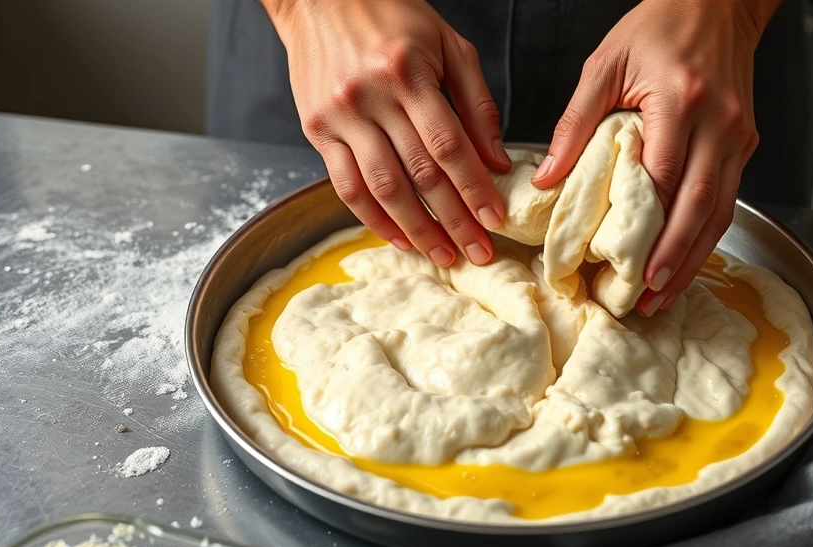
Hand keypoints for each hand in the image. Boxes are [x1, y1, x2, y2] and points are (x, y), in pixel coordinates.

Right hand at [263, 0, 511, 265]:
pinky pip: (346, 186)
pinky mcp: (316, 130)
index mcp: (408, 73)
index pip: (448, 145)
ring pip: (382, 188)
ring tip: (443, 255)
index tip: (495, 219)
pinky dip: (373, 218)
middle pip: (419, 174)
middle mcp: (371, 97)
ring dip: (416, 229)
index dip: (473, 188)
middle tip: (478, 251)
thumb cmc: (391, 16)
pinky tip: (399, 237)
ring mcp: (339, 116)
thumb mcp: (448, 45)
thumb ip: (477, 102)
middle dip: (453, 220)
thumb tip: (496, 160)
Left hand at [532, 0, 779, 315]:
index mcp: (681, 100)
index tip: (621, 261)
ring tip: (665, 292)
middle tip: (648, 295)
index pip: (664, 176)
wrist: (717, 2)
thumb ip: (575, 123)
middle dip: (674, 257)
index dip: (645, 225)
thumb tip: (548, 176)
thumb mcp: (605, 65)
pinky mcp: (745, 141)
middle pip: (700, 205)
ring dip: (694, 256)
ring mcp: (738, 135)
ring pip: (721, 209)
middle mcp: (718, 122)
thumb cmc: (659, 27)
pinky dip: (708, 233)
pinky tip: (687, 257)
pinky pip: (729, 197)